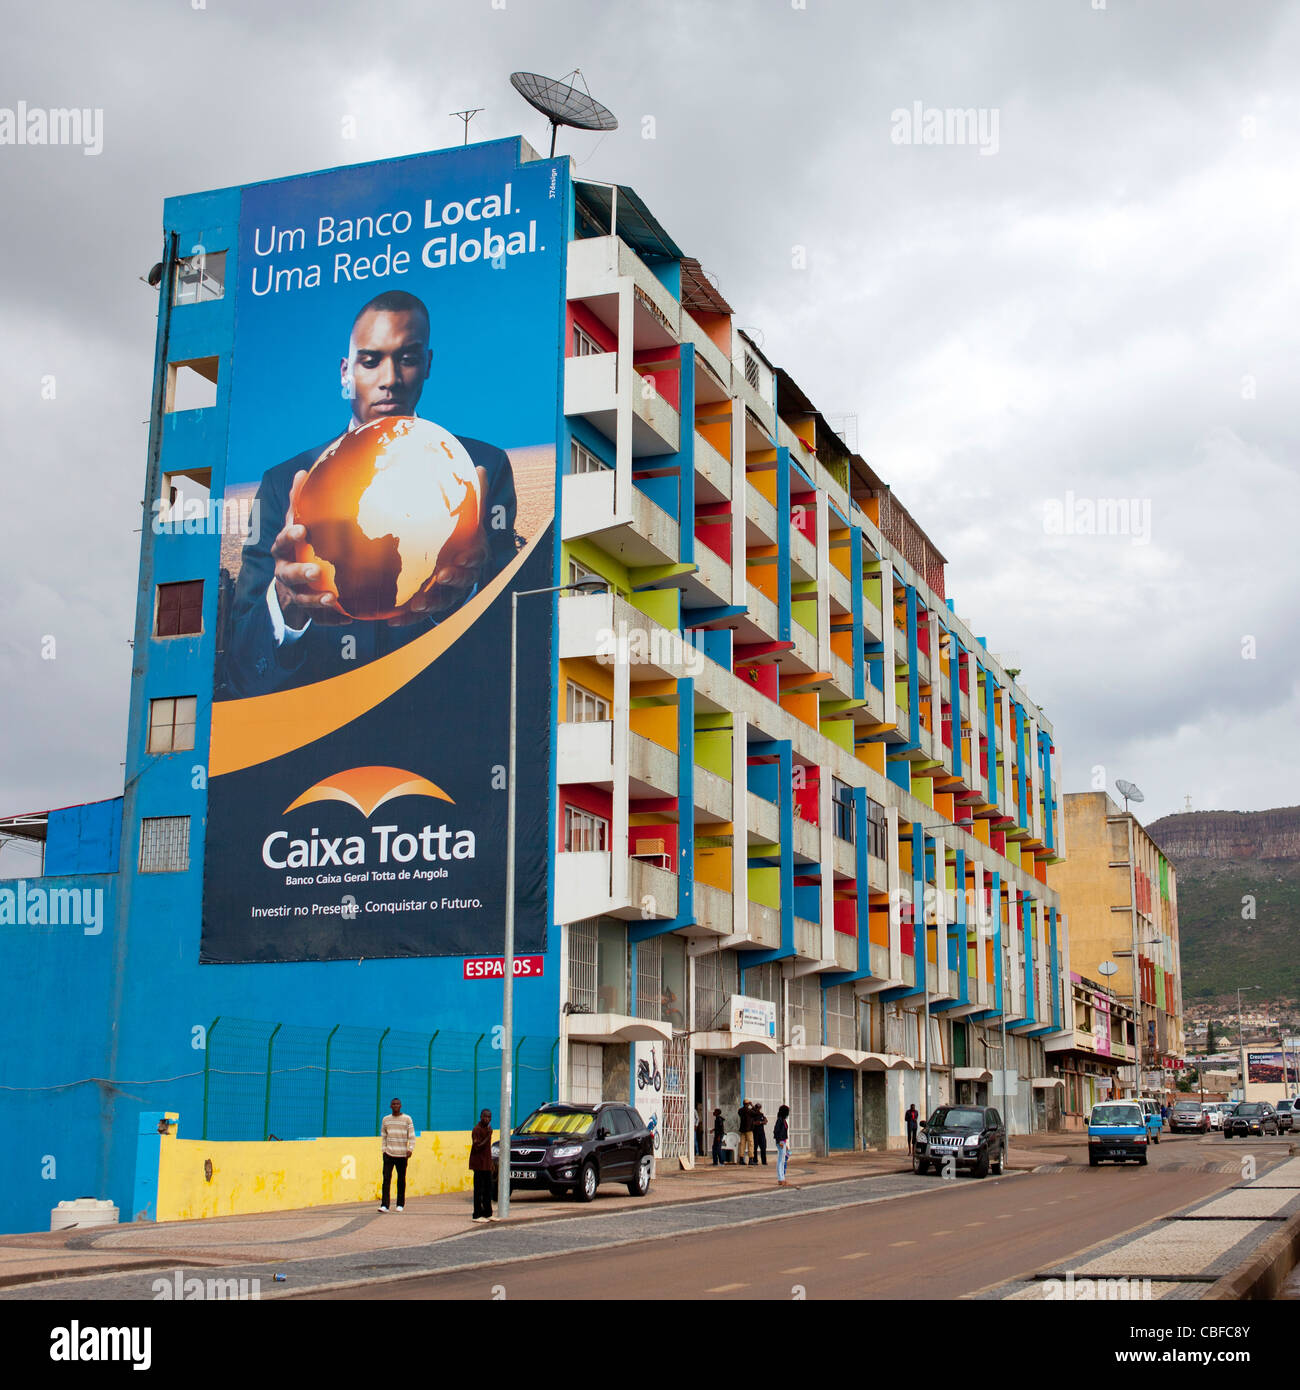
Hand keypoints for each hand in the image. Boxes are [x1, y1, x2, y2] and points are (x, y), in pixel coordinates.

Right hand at [272, 470, 351, 626]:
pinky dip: (332, 618)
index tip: (302, 530)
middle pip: (289, 575)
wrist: (291, 583)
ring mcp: (295, 594)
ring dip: (317, 600)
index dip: (290, 536)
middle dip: (301, 573)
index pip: (283, 542)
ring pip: (303, 599)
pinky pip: (318, 618)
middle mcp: (285, 574)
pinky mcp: (308, 611)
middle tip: (315, 571)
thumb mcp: (297, 523)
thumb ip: (300, 502)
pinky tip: (349, 617)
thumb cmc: (299, 546)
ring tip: (332, 598)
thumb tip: (301, 472)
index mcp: (283, 551)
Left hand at [385, 466, 491, 625]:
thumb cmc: (460, 531)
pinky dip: (408, 619)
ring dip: (431, 605)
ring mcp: (447, 593)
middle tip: (440, 578)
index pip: (477, 556)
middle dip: (452, 582)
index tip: (463, 557)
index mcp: (473, 553)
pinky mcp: (430, 603)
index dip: (471, 558)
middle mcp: (463, 576)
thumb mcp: (467, 513)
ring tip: (416, 605)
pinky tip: (392, 620)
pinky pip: (420, 615)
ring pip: (442, 602)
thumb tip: (481, 468)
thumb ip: (472, 496)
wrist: (455, 553)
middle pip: (462, 583)